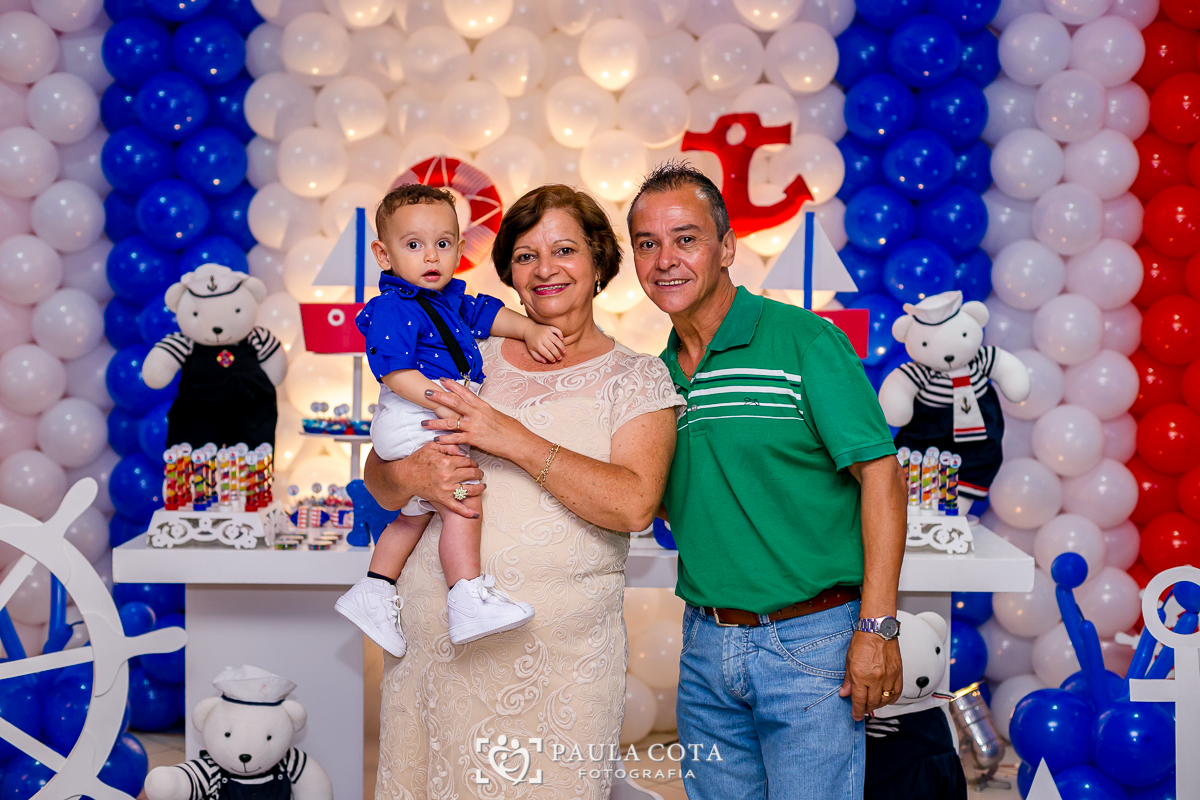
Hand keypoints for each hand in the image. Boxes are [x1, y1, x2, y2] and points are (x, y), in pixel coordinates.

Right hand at [362, 444, 484, 517]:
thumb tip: (462, 450)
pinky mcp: (442, 499)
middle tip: (480, 473)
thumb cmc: (417, 461)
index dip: (473, 462)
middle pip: (471, 474)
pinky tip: (475, 514)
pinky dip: (467, 512)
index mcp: (446, 462)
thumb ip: (447, 445)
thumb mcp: (431, 447)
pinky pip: (456, 507)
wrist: (404, 477)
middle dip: (478, 473)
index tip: (474, 463)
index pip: (468, 461)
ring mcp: (446, 489)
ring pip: (469, 489)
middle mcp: (448, 476)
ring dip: (479, 488)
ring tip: (482, 486)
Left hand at [423, 379, 530, 458]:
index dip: (452, 385)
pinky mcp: (474, 438)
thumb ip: (482, 411)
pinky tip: (437, 440)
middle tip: (426, 392)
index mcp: (482, 406)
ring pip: (451, 422)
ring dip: (435, 422)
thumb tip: (476, 408)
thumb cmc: (508, 429)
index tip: (442, 380)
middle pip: (454, 402)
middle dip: (438, 396)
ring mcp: (474, 425)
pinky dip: (445, 440)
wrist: (516, 441)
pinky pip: (456, 439)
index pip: (464, 392)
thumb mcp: (495, 415)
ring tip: (424, 423)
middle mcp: (476, 413)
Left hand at [524, 324, 563, 362]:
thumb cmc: (531, 341)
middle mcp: (542, 338)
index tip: (554, 361)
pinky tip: (562, 339)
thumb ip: (537, 357)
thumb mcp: (531, 350)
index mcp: (537, 344)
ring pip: (556, 340)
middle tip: (560, 358)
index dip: (551, 357)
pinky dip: (561, 334)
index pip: (545, 353)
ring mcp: (546, 332)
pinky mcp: (549, 327)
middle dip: (557, 354)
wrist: (528, 329)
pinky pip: (557, 330)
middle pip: (551, 347)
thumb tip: (545, 361)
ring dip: (561, 346)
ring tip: (564, 351)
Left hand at [839, 631, 902, 720]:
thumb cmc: (862, 641)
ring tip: (872, 704)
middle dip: (866, 709)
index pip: (859, 700)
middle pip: (872, 703)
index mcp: (861, 676)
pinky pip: (896, 693)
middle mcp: (876, 679)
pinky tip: (886, 700)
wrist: (878, 630)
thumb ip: (848, 680)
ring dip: (878, 705)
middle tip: (862, 709)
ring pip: (884, 701)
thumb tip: (845, 693)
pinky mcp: (898, 674)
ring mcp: (888, 677)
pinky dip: (891, 699)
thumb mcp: (849, 661)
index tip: (855, 716)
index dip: (856, 711)